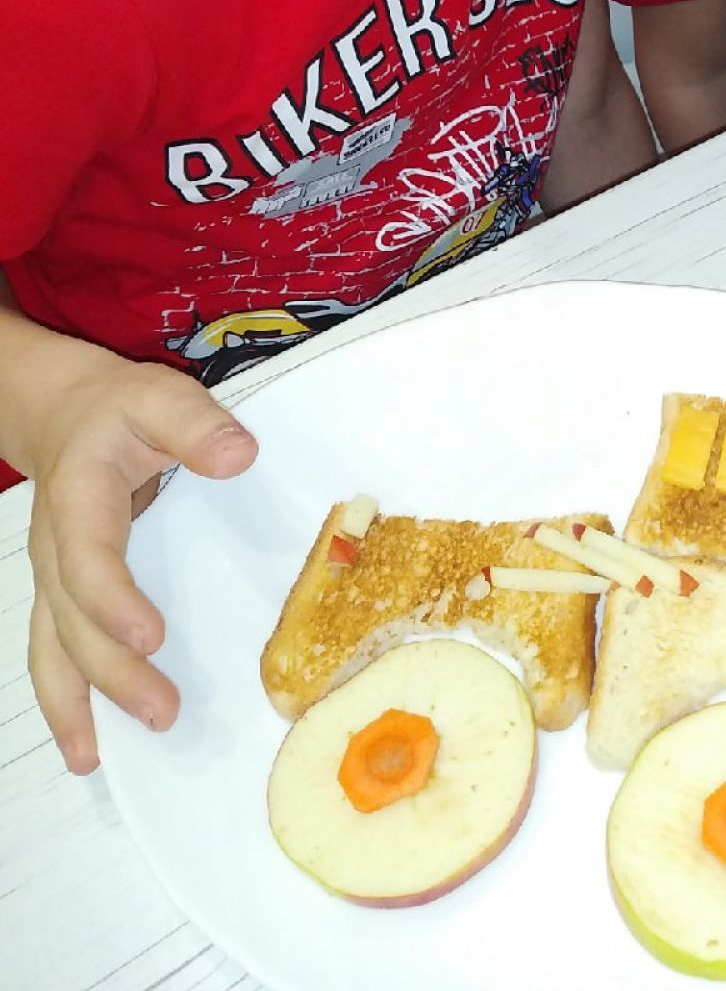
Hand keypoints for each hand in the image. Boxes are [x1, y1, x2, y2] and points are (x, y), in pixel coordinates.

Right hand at [25, 347, 256, 771]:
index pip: (89, 563)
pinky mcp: (62, 595)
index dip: (114, 603)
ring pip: (52, 650)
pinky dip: (68, 701)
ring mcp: (53, 579)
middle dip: (112, 675)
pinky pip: (56, 653)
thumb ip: (196, 425)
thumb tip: (240, 456)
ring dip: (75, 705)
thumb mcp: (158, 398)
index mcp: (79, 504)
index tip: (152, 637)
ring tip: (95, 759)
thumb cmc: (116, 410)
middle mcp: (56, 552)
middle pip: (73, 625)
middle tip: (162, 711)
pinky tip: (89, 745)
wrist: (62, 413)